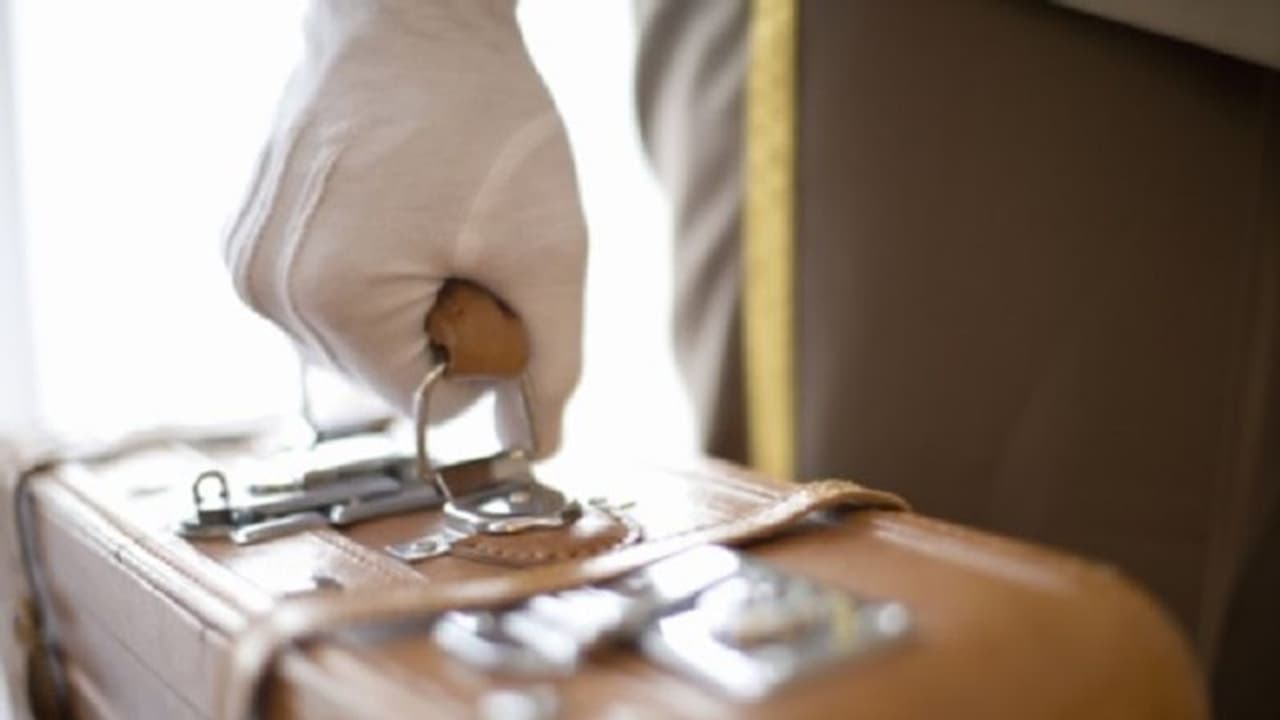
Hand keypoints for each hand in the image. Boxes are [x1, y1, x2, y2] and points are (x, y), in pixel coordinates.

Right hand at [223, 0, 586, 455]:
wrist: (414, 18)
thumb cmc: (485, 120)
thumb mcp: (547, 249)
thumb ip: (550, 363)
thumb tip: (536, 445)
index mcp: (334, 302)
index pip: (428, 400)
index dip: (482, 350)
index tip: (492, 273)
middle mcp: (269, 293)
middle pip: (385, 376)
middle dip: (440, 327)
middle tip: (464, 239)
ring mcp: (248, 263)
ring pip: (356, 343)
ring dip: (406, 303)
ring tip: (425, 218)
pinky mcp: (246, 238)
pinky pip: (324, 302)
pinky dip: (369, 277)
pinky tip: (391, 211)